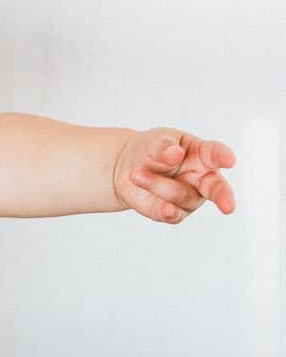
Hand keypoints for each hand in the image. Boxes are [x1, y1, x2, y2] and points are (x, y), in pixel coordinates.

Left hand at [112, 127, 235, 222]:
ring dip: (157, 185)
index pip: (215, 154)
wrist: (126, 167)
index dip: (223, 156)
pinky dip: (168, 212)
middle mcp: (201, 179)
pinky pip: (174, 215)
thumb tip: (174, 154)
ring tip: (135, 173)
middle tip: (228, 207)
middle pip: (217, 189)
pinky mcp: (173, 212)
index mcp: (202, 155)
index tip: (229, 160)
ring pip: (182, 197)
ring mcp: (189, 198)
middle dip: (223, 197)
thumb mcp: (155, 141)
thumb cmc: (152, 150)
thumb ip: (164, 147)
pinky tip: (164, 208)